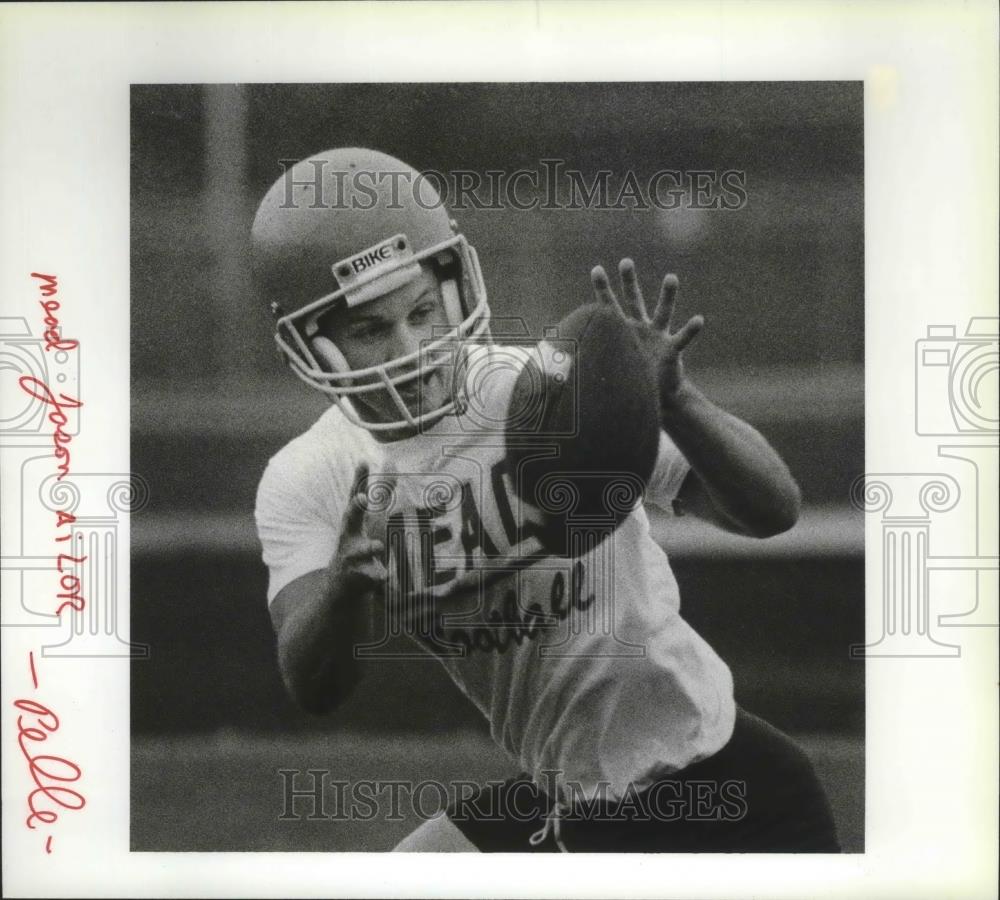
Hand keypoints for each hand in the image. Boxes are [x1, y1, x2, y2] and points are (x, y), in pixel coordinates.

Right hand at [330, 464, 386, 591]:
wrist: (341, 584)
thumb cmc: (357, 544)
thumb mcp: (368, 518)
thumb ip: (381, 493)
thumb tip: (391, 462)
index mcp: (353, 521)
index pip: (356, 494)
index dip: (359, 478)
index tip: (362, 462)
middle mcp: (348, 536)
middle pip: (350, 518)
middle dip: (355, 507)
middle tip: (361, 498)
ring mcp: (352, 556)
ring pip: (363, 550)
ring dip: (371, 546)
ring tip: (378, 545)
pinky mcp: (359, 576)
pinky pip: (375, 575)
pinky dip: (382, 576)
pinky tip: (386, 577)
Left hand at [590, 258, 703, 408]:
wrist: (654, 395)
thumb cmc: (629, 380)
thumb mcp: (607, 369)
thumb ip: (586, 364)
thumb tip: (557, 366)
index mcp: (623, 331)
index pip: (609, 306)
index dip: (603, 289)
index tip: (596, 268)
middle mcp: (640, 328)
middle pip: (634, 300)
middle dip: (629, 281)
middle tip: (626, 261)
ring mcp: (657, 336)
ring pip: (663, 312)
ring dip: (667, 295)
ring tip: (671, 277)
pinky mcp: (672, 350)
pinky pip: (683, 337)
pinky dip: (691, 329)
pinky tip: (698, 320)